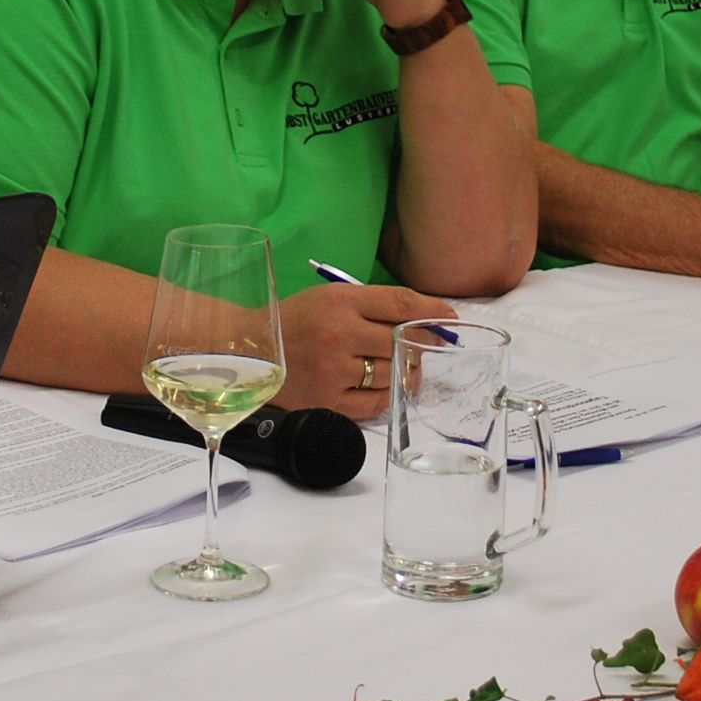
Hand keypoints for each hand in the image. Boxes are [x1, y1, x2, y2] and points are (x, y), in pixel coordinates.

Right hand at [277, 281, 456, 413]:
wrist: (250, 351)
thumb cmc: (296, 320)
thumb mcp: (331, 298)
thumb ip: (373, 305)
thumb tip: (424, 317)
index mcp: (340, 301)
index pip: (401, 304)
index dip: (432, 311)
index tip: (449, 318)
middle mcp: (339, 335)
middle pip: (402, 341)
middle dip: (423, 344)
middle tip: (428, 347)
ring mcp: (334, 371)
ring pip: (393, 373)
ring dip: (406, 371)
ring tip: (403, 366)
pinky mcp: (329, 402)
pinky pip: (376, 403)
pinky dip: (387, 394)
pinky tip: (385, 386)